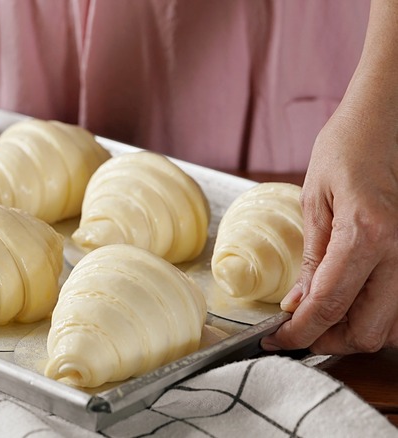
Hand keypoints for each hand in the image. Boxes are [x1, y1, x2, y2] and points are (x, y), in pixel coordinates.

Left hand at [261, 94, 397, 353]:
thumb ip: (312, 258)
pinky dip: (375, 312)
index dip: (298, 332)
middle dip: (330, 340)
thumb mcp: (315, 199)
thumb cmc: (350, 145)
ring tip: (322, 314)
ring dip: (356, 330)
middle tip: (299, 331)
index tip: (276, 340)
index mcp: (367, 234)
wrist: (391, 114)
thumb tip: (298, 304)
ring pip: (394, 326)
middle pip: (371, 332)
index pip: (328, 305)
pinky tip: (350, 298)